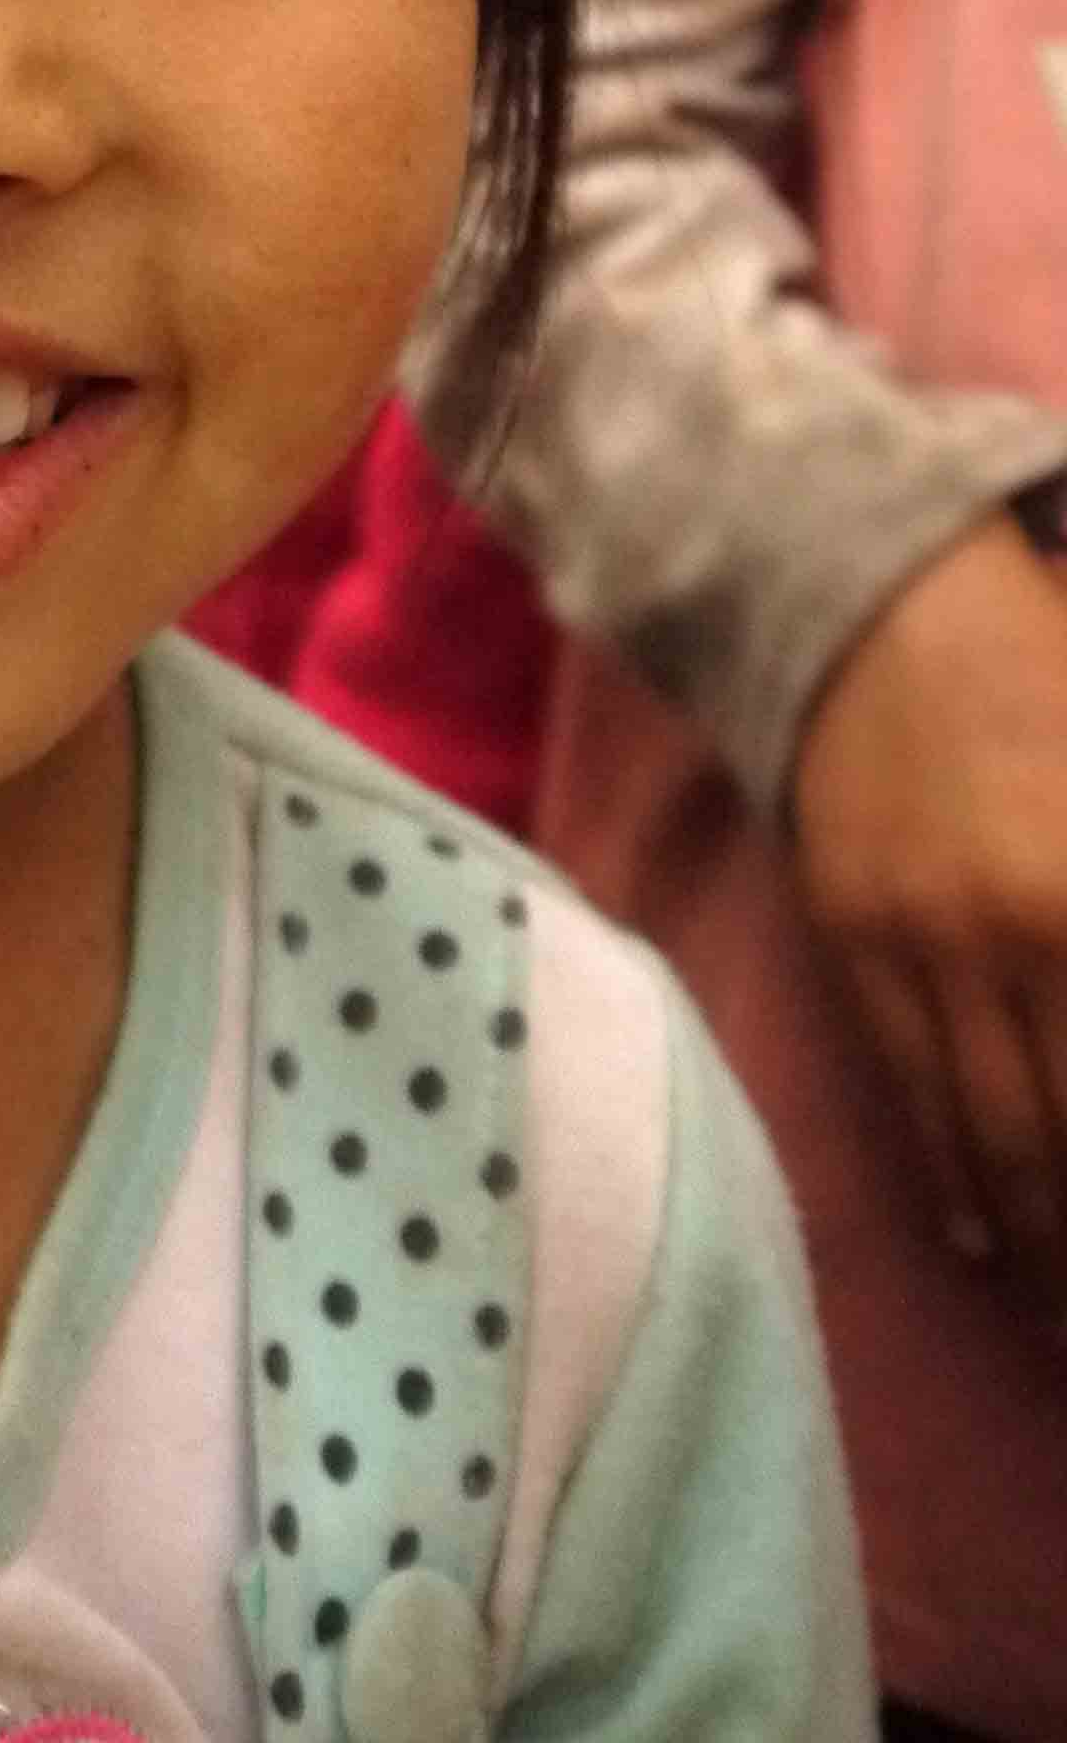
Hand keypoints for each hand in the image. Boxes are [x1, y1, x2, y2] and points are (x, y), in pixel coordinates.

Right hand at [791, 511, 1066, 1315]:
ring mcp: (930, 944)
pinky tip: (979, 1234)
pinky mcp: (854, 939)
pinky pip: (909, 1091)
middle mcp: (1027, 934)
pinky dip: (951, 1180)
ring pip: (996, 1134)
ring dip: (1042, 1233)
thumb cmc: (1048, 674)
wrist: (873, 601)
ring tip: (1064, 1299)